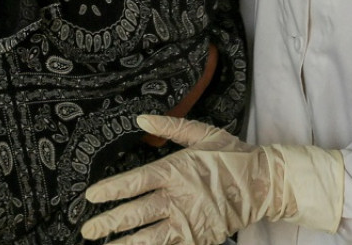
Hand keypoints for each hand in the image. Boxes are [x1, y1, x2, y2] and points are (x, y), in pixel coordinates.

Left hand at [82, 115, 269, 244]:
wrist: (265, 184)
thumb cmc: (232, 157)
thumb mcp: (202, 134)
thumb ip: (170, 127)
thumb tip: (141, 119)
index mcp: (175, 171)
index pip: (135, 181)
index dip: (111, 189)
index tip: (91, 196)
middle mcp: (178, 198)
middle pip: (136, 214)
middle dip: (109, 223)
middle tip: (87, 230)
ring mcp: (189, 222)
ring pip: (150, 238)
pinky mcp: (200, 239)